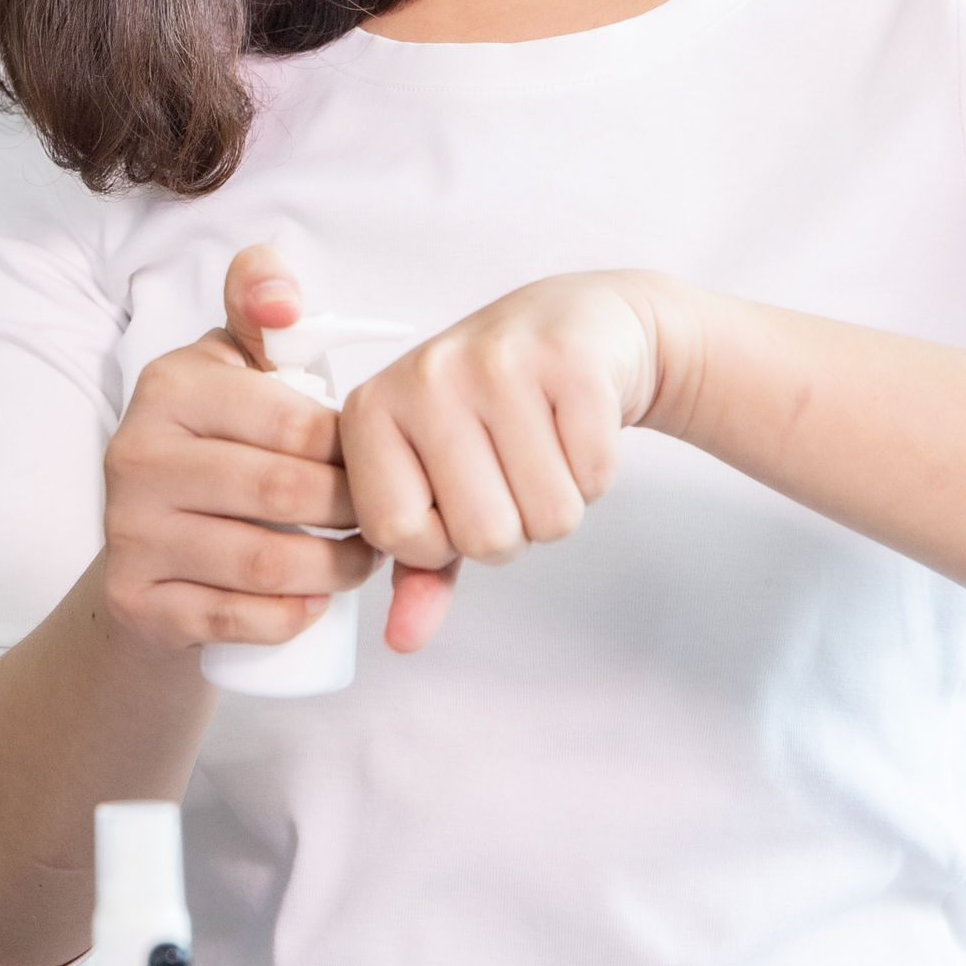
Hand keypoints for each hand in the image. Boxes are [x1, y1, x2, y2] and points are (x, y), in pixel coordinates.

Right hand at [93, 244, 379, 655]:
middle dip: (354, 515)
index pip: (296, 422)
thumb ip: (260, 305)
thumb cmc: (221, 446)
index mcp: (169, 386)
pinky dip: (290, 617)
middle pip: (285, 494)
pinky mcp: (135, 601)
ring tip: (361, 561)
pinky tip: (313, 604)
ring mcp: (130, 532)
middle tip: (385, 522)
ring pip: (266, 563)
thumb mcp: (234, 365)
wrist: (149, 548)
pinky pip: (235, 619)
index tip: (379, 465)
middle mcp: (136, 454)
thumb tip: (282, 300)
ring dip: (336, 572)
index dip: (355, 452)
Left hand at [338, 270, 687, 651]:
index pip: (396, 536)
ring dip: (557, 502)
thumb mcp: (439, 480)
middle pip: (481, 536)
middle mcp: (425, 379)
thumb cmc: (493, 412)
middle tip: (511, 470)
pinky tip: (576, 425)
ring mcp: (497, 364)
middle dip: (512, 527)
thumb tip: (401, 642)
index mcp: (370, 410)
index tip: (455, 498)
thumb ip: (419, 565)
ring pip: (546, 517)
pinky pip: (593, 479)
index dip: (441, 540)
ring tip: (543, 446)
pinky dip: (595, 472)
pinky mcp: (570, 362)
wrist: (579, 323)